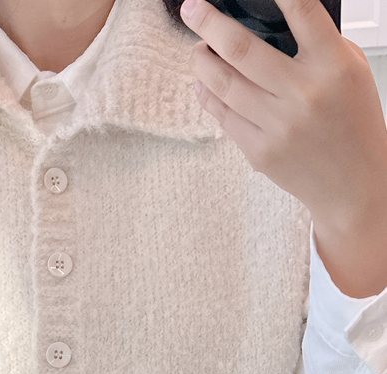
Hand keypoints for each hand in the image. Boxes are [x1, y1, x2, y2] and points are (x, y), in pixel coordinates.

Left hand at [181, 0, 386, 296]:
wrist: (353, 184)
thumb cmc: (353, 123)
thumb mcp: (350, 71)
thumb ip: (318, 44)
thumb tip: (271, 21)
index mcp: (332, 66)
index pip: (301, 13)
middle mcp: (302, 94)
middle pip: (242, 49)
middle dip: (209, 23)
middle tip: (192, 8)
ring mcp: (277, 126)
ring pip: (224, 84)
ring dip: (202, 61)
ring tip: (197, 48)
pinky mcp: (259, 151)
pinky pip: (224, 117)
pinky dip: (208, 95)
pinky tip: (202, 82)